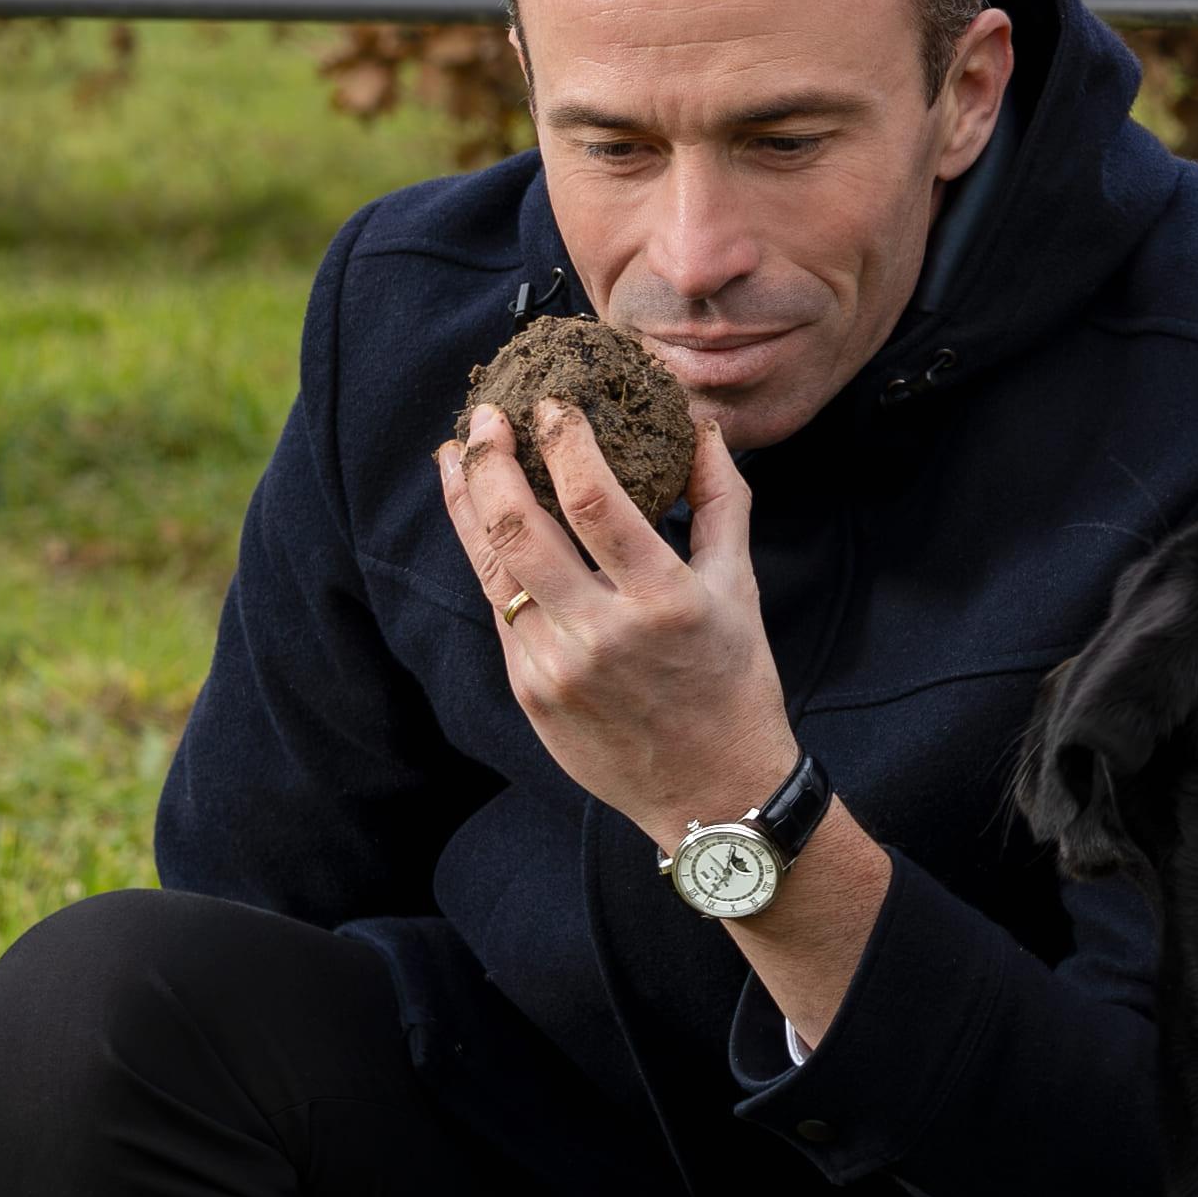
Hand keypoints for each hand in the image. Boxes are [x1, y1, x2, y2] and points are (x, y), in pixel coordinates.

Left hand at [439, 385, 792, 840]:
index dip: (563, 442)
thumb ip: (722, 503)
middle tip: (484, 415)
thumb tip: (704, 429)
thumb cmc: (733, 682)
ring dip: (466, 503)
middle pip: (518, 528)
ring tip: (456, 455)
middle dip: (490, 462)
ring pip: (490, 568)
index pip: (593, 501)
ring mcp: (555, 666)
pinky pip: (499, 611)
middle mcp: (601, 633)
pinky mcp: (528, 691)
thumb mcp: (741, 589)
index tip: (551, 404)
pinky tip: (480, 522)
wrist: (708, 792)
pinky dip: (488, 558)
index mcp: (662, 600)